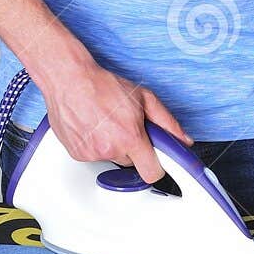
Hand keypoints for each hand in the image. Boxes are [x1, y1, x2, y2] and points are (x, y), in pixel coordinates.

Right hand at [39, 57, 193, 186]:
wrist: (69, 80)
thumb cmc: (103, 85)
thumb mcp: (144, 98)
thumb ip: (167, 123)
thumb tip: (183, 140)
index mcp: (130, 137)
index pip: (152, 173)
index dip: (157, 167)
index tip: (157, 161)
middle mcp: (110, 149)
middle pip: (131, 163)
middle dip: (133, 148)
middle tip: (126, 127)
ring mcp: (91, 153)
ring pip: (112, 158)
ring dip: (113, 145)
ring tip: (106, 122)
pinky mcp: (77, 154)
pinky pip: (94, 156)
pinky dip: (95, 145)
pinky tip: (93, 126)